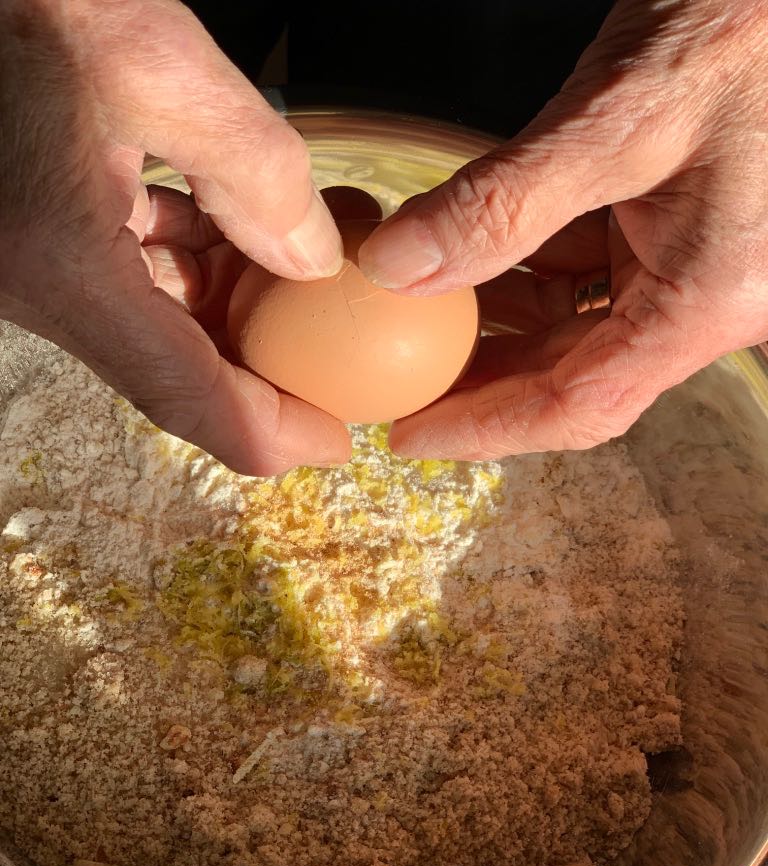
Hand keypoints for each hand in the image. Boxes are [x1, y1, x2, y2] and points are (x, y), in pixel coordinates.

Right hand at [0, 0, 349, 475]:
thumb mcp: (150, 61)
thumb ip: (253, 169)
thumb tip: (314, 260)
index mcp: (63, 268)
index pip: (190, 398)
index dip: (275, 433)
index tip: (340, 438)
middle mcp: (39, 292)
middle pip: (179, 373)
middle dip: (268, 365)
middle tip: (345, 347)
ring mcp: (34, 271)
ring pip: (159, 329)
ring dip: (236, 308)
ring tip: (308, 271)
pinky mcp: (37, 240)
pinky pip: (130, 283)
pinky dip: (194, 267)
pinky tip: (238, 229)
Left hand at [359, 0, 767, 459]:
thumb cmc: (744, 25)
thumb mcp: (616, 118)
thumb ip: (503, 203)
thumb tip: (398, 266)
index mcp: (710, 299)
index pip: (581, 402)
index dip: (486, 428)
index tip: (411, 434)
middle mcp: (707, 302)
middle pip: (574, 376)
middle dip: (482, 382)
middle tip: (401, 384)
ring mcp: (695, 269)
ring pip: (577, 329)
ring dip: (499, 327)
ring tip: (419, 325)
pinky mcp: (676, 232)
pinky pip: (589, 275)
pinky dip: (525, 273)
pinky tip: (467, 262)